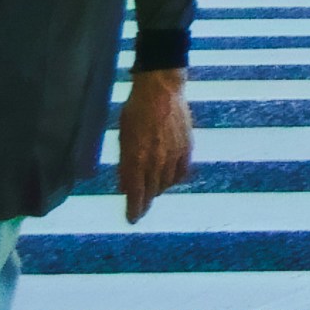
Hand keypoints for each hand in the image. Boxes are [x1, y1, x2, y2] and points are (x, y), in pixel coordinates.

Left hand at [115, 64, 190, 222]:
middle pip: (152, 192)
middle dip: (145, 202)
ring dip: (158, 189)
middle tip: (140, 208)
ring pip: (167, 184)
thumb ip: (125, 165)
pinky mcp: (187, 147)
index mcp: (137, 159)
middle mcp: (157, 161)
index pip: (136, 194)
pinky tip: (169, 178)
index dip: (134, 210)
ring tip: (152, 189)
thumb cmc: (135, 112)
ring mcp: (174, 154)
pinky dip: (174, 178)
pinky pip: (182, 172)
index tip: (132, 220)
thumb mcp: (123, 139)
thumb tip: (126, 187)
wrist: (161, 90)